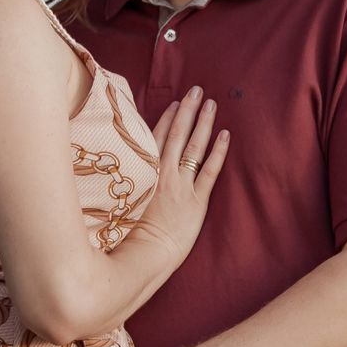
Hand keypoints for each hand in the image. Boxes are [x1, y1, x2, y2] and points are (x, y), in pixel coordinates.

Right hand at [128, 85, 230, 264]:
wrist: (144, 256)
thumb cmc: (128, 235)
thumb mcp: (120, 201)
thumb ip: (126, 180)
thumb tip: (122, 167)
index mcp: (146, 173)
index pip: (157, 137)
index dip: (168, 119)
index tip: (175, 102)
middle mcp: (164, 174)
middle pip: (178, 135)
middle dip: (188, 111)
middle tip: (197, 90)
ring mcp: (182, 186)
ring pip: (195, 147)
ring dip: (203, 123)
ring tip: (211, 104)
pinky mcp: (198, 201)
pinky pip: (211, 171)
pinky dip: (219, 151)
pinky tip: (225, 134)